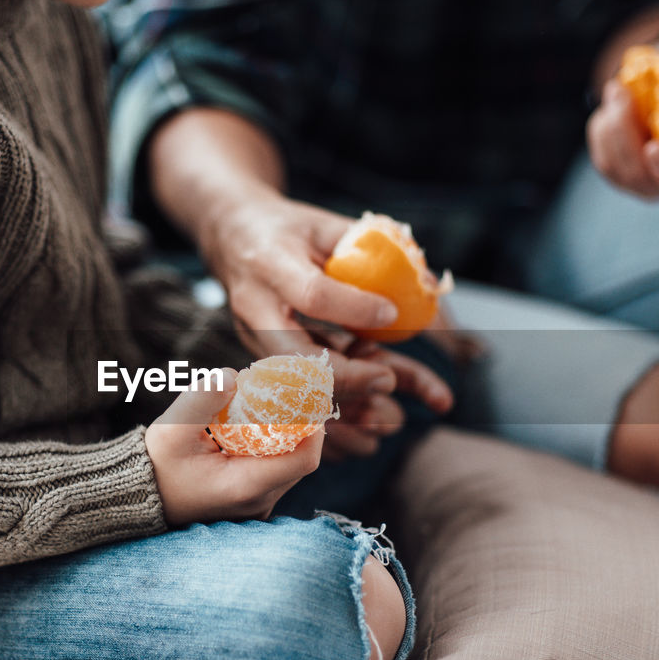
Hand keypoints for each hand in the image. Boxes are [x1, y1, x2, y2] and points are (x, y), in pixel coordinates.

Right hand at [145, 370, 323, 525]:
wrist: (139, 496)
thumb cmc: (155, 465)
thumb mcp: (171, 429)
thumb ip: (202, 399)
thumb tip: (233, 374)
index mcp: (245, 487)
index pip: (304, 459)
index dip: (312, 425)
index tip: (306, 396)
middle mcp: (258, 501)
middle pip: (300, 459)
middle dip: (299, 424)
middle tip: (288, 392)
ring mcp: (257, 505)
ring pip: (290, 465)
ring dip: (286, 435)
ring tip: (269, 406)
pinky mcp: (252, 501)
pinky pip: (276, 471)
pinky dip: (273, 446)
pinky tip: (257, 425)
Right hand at [203, 193, 453, 456]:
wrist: (230, 238)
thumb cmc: (285, 230)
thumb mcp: (322, 222)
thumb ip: (368, 248)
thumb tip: (427, 283)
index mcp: (272, 265)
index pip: (312, 295)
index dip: (354, 309)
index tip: (392, 314)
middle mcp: (256, 310)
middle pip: (294, 359)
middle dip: (345, 377)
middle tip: (388, 380)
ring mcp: (255, 343)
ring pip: (295, 390)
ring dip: (346, 409)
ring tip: (393, 419)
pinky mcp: (261, 364)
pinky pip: (296, 403)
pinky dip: (334, 424)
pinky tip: (370, 437)